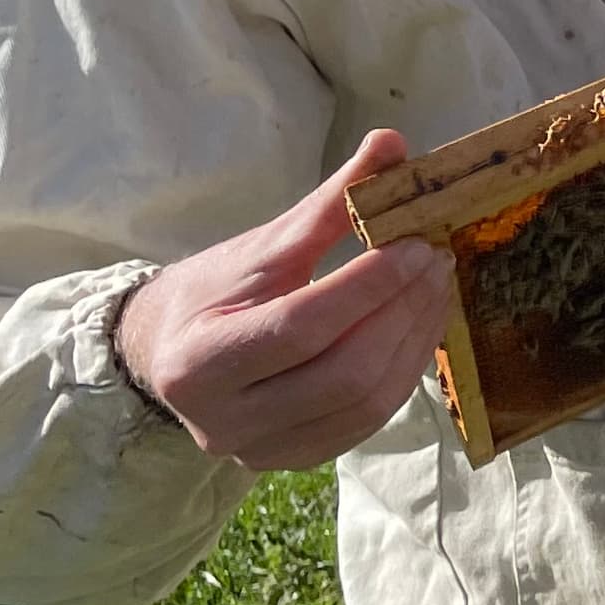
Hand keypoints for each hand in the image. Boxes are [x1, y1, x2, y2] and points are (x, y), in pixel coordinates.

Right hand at [113, 131, 453, 468]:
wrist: (167, 353)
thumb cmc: (212, 293)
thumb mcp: (259, 247)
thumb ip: (326, 204)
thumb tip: (391, 143)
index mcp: (200, 363)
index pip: (301, 326)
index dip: (369, 286)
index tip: (418, 244)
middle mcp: (224, 422)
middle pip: (342, 374)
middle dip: (402, 312)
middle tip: (436, 261)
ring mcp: (261, 451)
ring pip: (365, 404)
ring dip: (414, 342)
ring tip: (434, 287)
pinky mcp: (295, 461)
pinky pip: (367, 422)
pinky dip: (403, 371)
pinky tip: (418, 326)